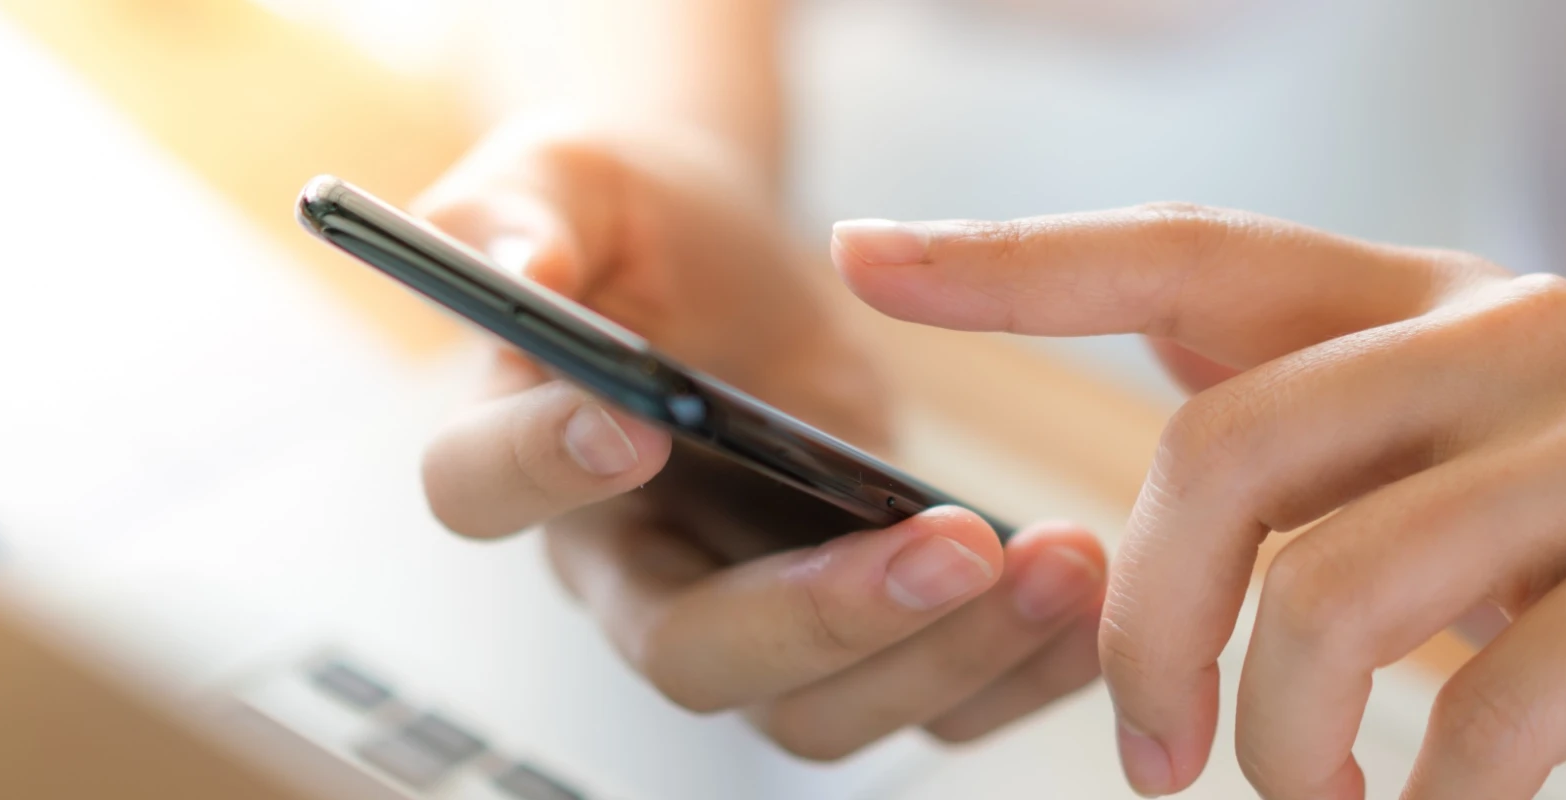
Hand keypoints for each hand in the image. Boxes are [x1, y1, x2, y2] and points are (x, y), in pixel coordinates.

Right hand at [411, 120, 1109, 758]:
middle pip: (688, 655)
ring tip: (1055, 563)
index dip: (544, 472)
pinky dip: (1010, 670)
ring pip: (814, 709)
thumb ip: (519, 215)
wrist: (720, 258)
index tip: (635, 426)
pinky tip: (1082, 594)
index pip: (483, 492)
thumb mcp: (563, 177)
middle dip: (820, 617)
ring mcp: (743, 606)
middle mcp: (628, 561)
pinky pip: (924, 694)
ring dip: (943, 655)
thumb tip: (522, 275)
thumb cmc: (630, 218)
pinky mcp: (847, 613)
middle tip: (945, 546)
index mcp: (526, 448)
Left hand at [832, 206, 1565, 797]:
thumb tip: (1132, 455)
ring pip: (1341, 585)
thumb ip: (1311, 447)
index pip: (1192, 254)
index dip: (1020, 257)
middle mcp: (1518, 330)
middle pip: (1225, 447)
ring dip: (1288, 742)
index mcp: (1426, 305)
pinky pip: (1497, 702)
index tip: (865, 258)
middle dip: (1150, 629)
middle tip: (1159, 761)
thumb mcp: (1447, 487)